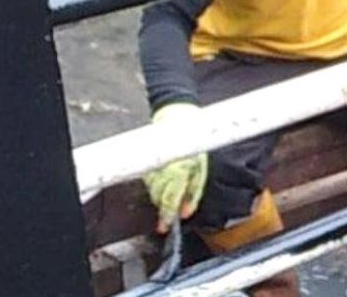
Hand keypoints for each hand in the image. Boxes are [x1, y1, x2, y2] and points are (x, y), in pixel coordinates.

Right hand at [142, 103, 208, 233]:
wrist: (176, 119)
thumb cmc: (193, 142)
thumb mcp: (201, 167)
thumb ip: (194, 192)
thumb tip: (186, 213)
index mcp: (179, 170)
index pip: (169, 199)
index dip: (167, 216)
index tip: (164, 228)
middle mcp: (162, 169)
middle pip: (158, 198)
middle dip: (164, 206)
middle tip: (171, 211)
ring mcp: (152, 166)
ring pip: (152, 191)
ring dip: (160, 195)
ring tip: (172, 186)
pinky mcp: (145, 163)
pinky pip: (148, 182)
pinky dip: (155, 186)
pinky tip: (163, 178)